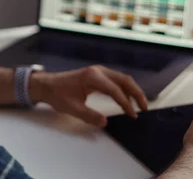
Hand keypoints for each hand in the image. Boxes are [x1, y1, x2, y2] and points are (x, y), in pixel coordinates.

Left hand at [29, 65, 147, 126]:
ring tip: (140, 105)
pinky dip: (124, 89)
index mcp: (92, 77)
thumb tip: (105, 122)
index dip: (126, 103)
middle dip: (137, 93)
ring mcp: (98, 71)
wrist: (47, 85)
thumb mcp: (72, 108)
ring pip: (122, 79)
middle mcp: (98, 71)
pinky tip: (127, 100)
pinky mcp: (97, 75)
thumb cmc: (58, 95)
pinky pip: (115, 80)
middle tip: (145, 108)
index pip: (115, 90)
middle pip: (124, 80)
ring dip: (132, 90)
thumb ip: (89, 116)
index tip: (132, 115)